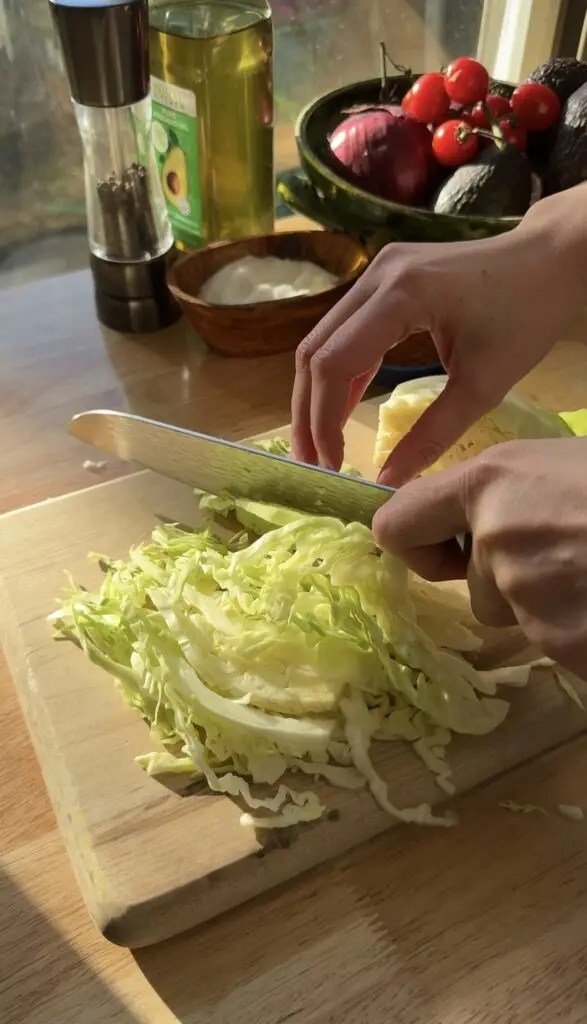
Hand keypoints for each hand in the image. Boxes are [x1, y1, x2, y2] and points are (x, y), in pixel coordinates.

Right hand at [292, 188, 585, 483]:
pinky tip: (341, 410)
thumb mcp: (483, 386)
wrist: (551, 260)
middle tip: (311, 462)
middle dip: (308, 412)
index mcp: (400, 295)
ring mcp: (377, 273)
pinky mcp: (384, 279)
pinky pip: (346, 330)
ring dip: (317, 394)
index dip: (323, 420)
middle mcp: (376, 276)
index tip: (331, 465)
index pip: (334, 364)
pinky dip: (339, 373)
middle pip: (314, 351)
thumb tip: (388, 480)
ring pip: (323, 340)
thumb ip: (432, 435)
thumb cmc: (526, 317)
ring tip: (319, 444)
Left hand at [372, 437, 586, 678]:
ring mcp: (523, 595)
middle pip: (472, 584)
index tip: (453, 552)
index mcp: (489, 482)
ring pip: (514, 615)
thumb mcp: (562, 460)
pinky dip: (577, 631)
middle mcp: (492, 539)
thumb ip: (509, 488)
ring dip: (547, 607)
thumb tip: (481, 512)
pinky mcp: (558, 642)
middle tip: (568, 556)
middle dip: (509, 582)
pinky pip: (555, 642)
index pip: (396, 525)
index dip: (421, 547)